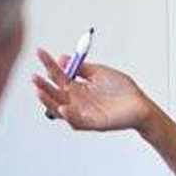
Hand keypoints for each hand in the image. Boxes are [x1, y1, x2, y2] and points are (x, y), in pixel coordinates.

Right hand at [32, 48, 153, 131]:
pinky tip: (63, 108)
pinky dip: (69, 115)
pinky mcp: (93, 123)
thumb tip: (62, 58)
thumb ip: (83, 68)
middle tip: (34, 77)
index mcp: (77, 87)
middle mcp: (76, 101)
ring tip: (39, 91)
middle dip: (43, 85)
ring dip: (49, 101)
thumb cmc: (122, 89)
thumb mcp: (101, 73)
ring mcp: (83, 113)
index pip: (58, 76)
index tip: (39, 52)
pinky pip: (77, 121)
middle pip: (55, 93)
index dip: (48, 64)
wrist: (141, 104)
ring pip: (60, 109)